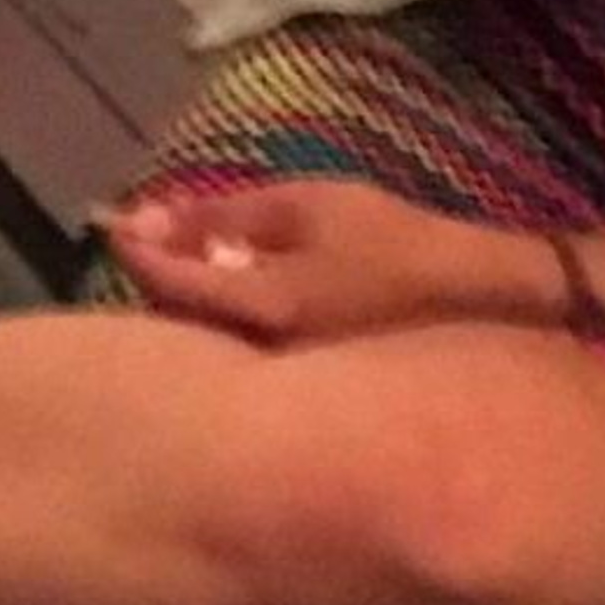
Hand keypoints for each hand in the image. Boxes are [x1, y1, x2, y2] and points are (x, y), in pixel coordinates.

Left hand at [101, 180, 549, 342]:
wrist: (492, 310)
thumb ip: (224, 217)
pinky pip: (234, 355)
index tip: (113, 217)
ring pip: (200, 342)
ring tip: (181, 259)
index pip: (161, 284)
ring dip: (181, 302)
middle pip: (171, 322)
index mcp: (257, 313)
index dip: (129, 246)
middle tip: (144, 235)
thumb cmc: (398, 248)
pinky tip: (228, 295)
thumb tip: (147, 216)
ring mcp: (280, 384)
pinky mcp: (302, 393)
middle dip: (152, 278)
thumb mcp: (309, 210)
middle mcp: (258, 363)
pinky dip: (218, 322)